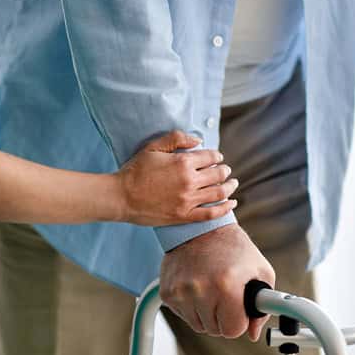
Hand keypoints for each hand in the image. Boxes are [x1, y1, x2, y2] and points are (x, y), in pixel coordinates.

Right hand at [115, 131, 238, 226]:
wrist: (121, 197)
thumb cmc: (135, 170)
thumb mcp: (153, 147)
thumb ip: (176, 139)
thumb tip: (198, 140)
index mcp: (183, 162)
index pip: (210, 157)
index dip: (216, 156)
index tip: (217, 158)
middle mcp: (189, 181)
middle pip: (218, 174)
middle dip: (224, 170)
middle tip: (226, 170)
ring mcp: (188, 200)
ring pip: (219, 193)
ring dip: (229, 187)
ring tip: (233, 184)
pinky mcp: (184, 216)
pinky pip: (211, 213)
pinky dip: (225, 208)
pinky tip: (232, 204)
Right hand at [159, 224, 275, 340]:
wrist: (200, 228)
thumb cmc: (234, 248)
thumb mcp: (260, 271)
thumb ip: (263, 306)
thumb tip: (253, 333)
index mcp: (227, 286)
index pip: (233, 330)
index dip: (239, 321)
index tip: (239, 308)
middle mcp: (201, 290)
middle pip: (215, 330)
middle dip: (223, 317)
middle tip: (226, 296)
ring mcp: (181, 292)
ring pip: (198, 326)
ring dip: (207, 313)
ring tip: (212, 289)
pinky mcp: (168, 292)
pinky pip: (183, 316)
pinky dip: (192, 307)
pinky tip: (198, 287)